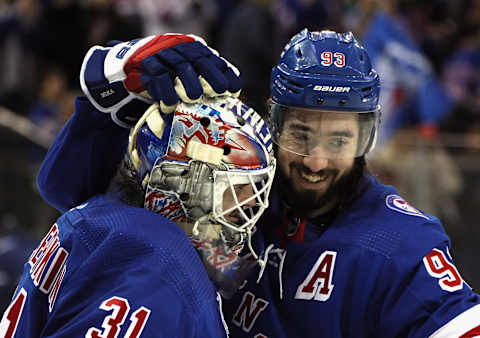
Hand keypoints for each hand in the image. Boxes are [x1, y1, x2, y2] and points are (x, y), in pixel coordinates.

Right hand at [80, 34, 241, 126]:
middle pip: (199, 60)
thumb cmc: (162, 77)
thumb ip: (201, 82)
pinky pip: (157, 77)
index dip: (225, 73)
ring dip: (188, 84)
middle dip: (212, 76)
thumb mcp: (183, 75)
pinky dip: (165, 92)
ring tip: (193, 98)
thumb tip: (225, 99)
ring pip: (180, 66)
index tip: (234, 89)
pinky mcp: (144, 64)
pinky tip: (170, 104)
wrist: (127, 69)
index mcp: (191, 48)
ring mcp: (161, 54)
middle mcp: (178, 47)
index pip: (213, 59)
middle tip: (220, 91)